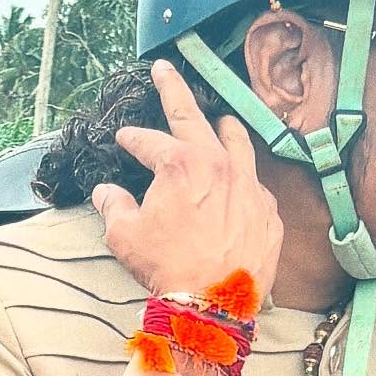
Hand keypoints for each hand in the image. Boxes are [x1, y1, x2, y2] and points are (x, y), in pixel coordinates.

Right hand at [91, 60, 282, 299]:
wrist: (212, 306)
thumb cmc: (167, 269)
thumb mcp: (125, 236)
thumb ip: (114, 207)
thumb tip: (107, 194)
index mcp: (180, 165)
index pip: (149, 141)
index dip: (132, 139)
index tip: (123, 139)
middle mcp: (219, 166)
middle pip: (193, 116)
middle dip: (173, 90)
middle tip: (164, 69)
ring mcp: (250, 187)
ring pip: (238, 142)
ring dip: (223, 127)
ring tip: (219, 118)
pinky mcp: (268, 212)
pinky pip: (256, 184)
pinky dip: (244, 177)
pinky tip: (240, 180)